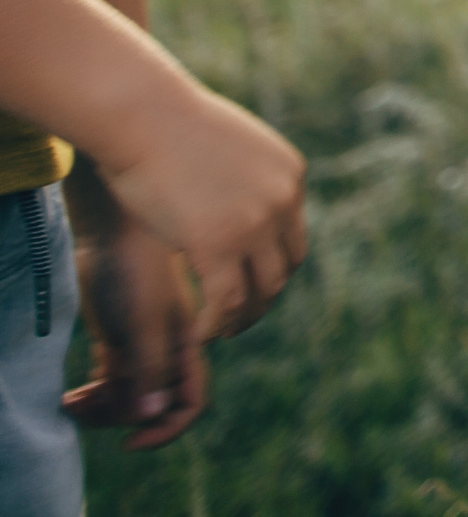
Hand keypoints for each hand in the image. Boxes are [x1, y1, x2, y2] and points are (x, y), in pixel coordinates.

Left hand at [62, 207, 204, 448]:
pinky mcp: (117, 340)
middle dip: (119, 418)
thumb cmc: (135, 270)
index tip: (128, 442)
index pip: (188, 402)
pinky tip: (72, 396)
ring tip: (72, 403)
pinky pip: (109, 383)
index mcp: (186, 347)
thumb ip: (150, 368)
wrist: (110, 231)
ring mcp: (141, 346)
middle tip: (84, 409)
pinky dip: (92, 396)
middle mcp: (166, 351)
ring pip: (127, 396)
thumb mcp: (144, 322)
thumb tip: (151, 416)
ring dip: (101, 409)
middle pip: (151, 406)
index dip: (165, 429)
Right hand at [85, 89, 305, 340]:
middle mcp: (282, 200)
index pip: (292, 237)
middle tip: (238, 315)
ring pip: (262, 290)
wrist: (143, 115)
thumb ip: (245, 181)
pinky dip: (216, 324)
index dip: (272, 267)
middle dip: (263, 297)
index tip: (249, 285)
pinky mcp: (218, 245)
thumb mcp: (230, 150)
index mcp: (290, 175)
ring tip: (220, 329)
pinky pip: (225, 301)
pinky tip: (201, 333)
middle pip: (285, 268)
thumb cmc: (170, 126)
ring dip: (243, 317)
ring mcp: (254, 224)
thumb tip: (236, 206)